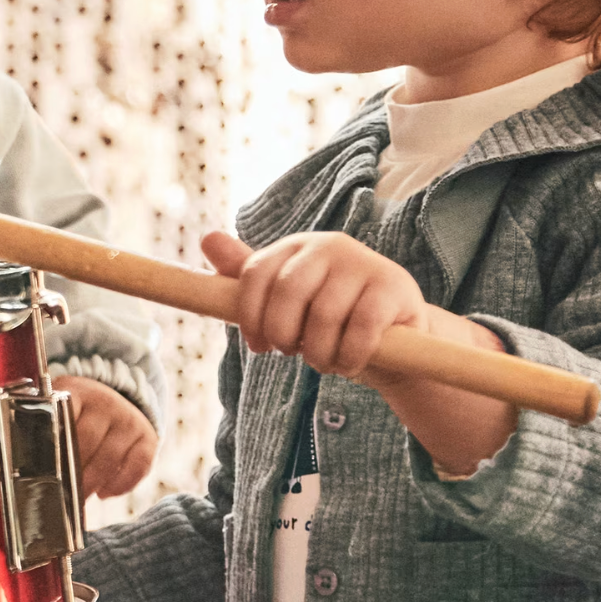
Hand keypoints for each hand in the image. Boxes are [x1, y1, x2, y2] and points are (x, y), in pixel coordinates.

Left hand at [51, 376, 157, 498]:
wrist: (116, 398)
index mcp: (76, 392)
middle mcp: (106, 402)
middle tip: (58, 493)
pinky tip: (104, 493)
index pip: (62, 419)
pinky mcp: (148, 438)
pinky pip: (138, 466)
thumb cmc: (77, 414)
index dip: (52, 449)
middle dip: (70, 472)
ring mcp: (129, 419)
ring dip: (92, 483)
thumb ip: (40, 429)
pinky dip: (121, 484)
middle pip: (86, 442)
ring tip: (78, 497)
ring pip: (109, 458)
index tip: (41, 472)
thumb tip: (15, 468)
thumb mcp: (57, 408)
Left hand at [201, 229, 429, 381]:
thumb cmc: (330, 318)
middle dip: (283, 334)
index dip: (250, 315)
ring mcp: (363, 263)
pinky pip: (360, 329)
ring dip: (319, 353)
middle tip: (293, 354)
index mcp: (296, 247)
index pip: (256, 273)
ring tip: (325, 361)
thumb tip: (207, 238)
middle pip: (287, 291)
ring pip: (323, 315)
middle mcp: (329, 245)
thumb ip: (247, 275)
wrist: (394, 334)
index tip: (258, 347)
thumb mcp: (286, 299)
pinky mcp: (393, 287)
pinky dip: (349, 356)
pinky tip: (349, 363)